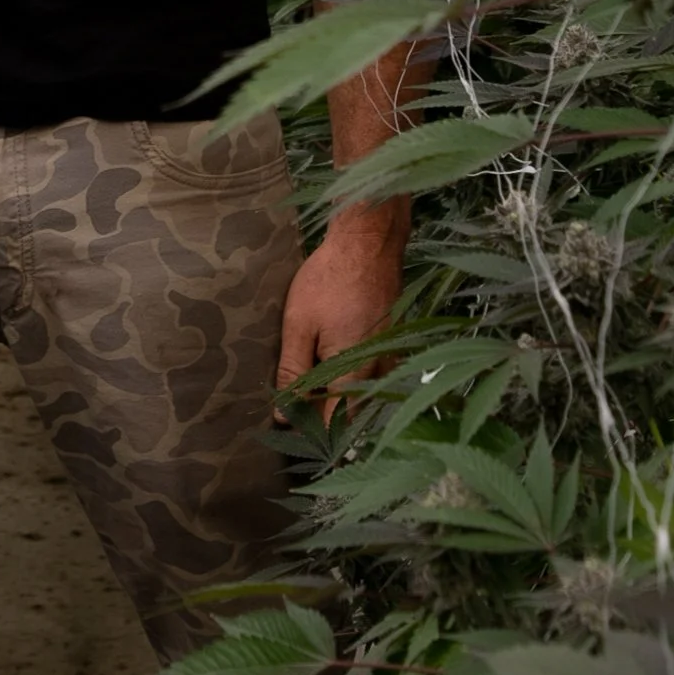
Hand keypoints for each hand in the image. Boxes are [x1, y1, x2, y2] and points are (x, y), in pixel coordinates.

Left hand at [276, 199, 405, 417]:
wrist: (369, 241)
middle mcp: (377, 371)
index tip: (286, 434)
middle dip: (321, 420)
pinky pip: (370, 374)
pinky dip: (348, 380)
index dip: (309, 432)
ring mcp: (387, 356)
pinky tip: (328, 371)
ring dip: (335, 401)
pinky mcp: (389, 342)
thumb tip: (284, 414)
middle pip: (349, 412)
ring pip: (360, 394)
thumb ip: (293, 371)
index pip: (332, 423)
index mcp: (354, 372)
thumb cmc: (331, 278)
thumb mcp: (300, 324)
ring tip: (305, 398)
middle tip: (291, 418)